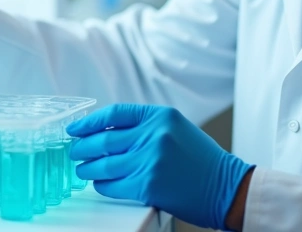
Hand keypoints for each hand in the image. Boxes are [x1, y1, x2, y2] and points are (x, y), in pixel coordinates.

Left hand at [68, 104, 251, 230]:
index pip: (114, 114)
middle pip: (103, 139)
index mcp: (161, 116)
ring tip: (82, 170)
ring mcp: (150, 160)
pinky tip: (99, 184)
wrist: (227, 187)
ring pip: (103, 164)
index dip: (90, 122)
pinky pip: (112, 185)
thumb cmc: (202, 161)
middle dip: (82, 147)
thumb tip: (106, 131)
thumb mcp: (177, 129)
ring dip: (87, 168)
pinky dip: (101, 185)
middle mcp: (154, 135)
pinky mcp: (147, 185)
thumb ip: (147, 127)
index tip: (75, 129)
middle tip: (73, 152)